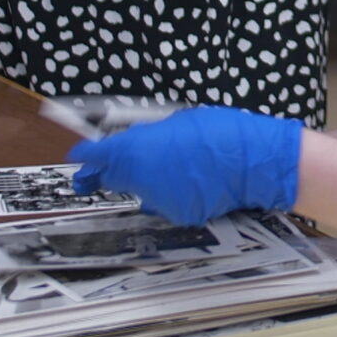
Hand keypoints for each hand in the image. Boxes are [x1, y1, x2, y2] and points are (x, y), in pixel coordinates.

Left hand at [67, 106, 302, 225]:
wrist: (256, 163)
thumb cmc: (222, 133)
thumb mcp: (180, 122)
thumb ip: (151, 135)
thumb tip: (134, 142)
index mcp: (139, 149)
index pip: (100, 156)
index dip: (87, 156)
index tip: (80, 156)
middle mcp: (143, 178)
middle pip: (115, 177)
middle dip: (112, 171)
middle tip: (114, 166)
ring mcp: (161, 200)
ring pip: (141, 191)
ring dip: (147, 181)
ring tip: (173, 168)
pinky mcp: (179, 215)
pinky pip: (165, 203)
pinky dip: (170, 194)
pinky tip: (190, 182)